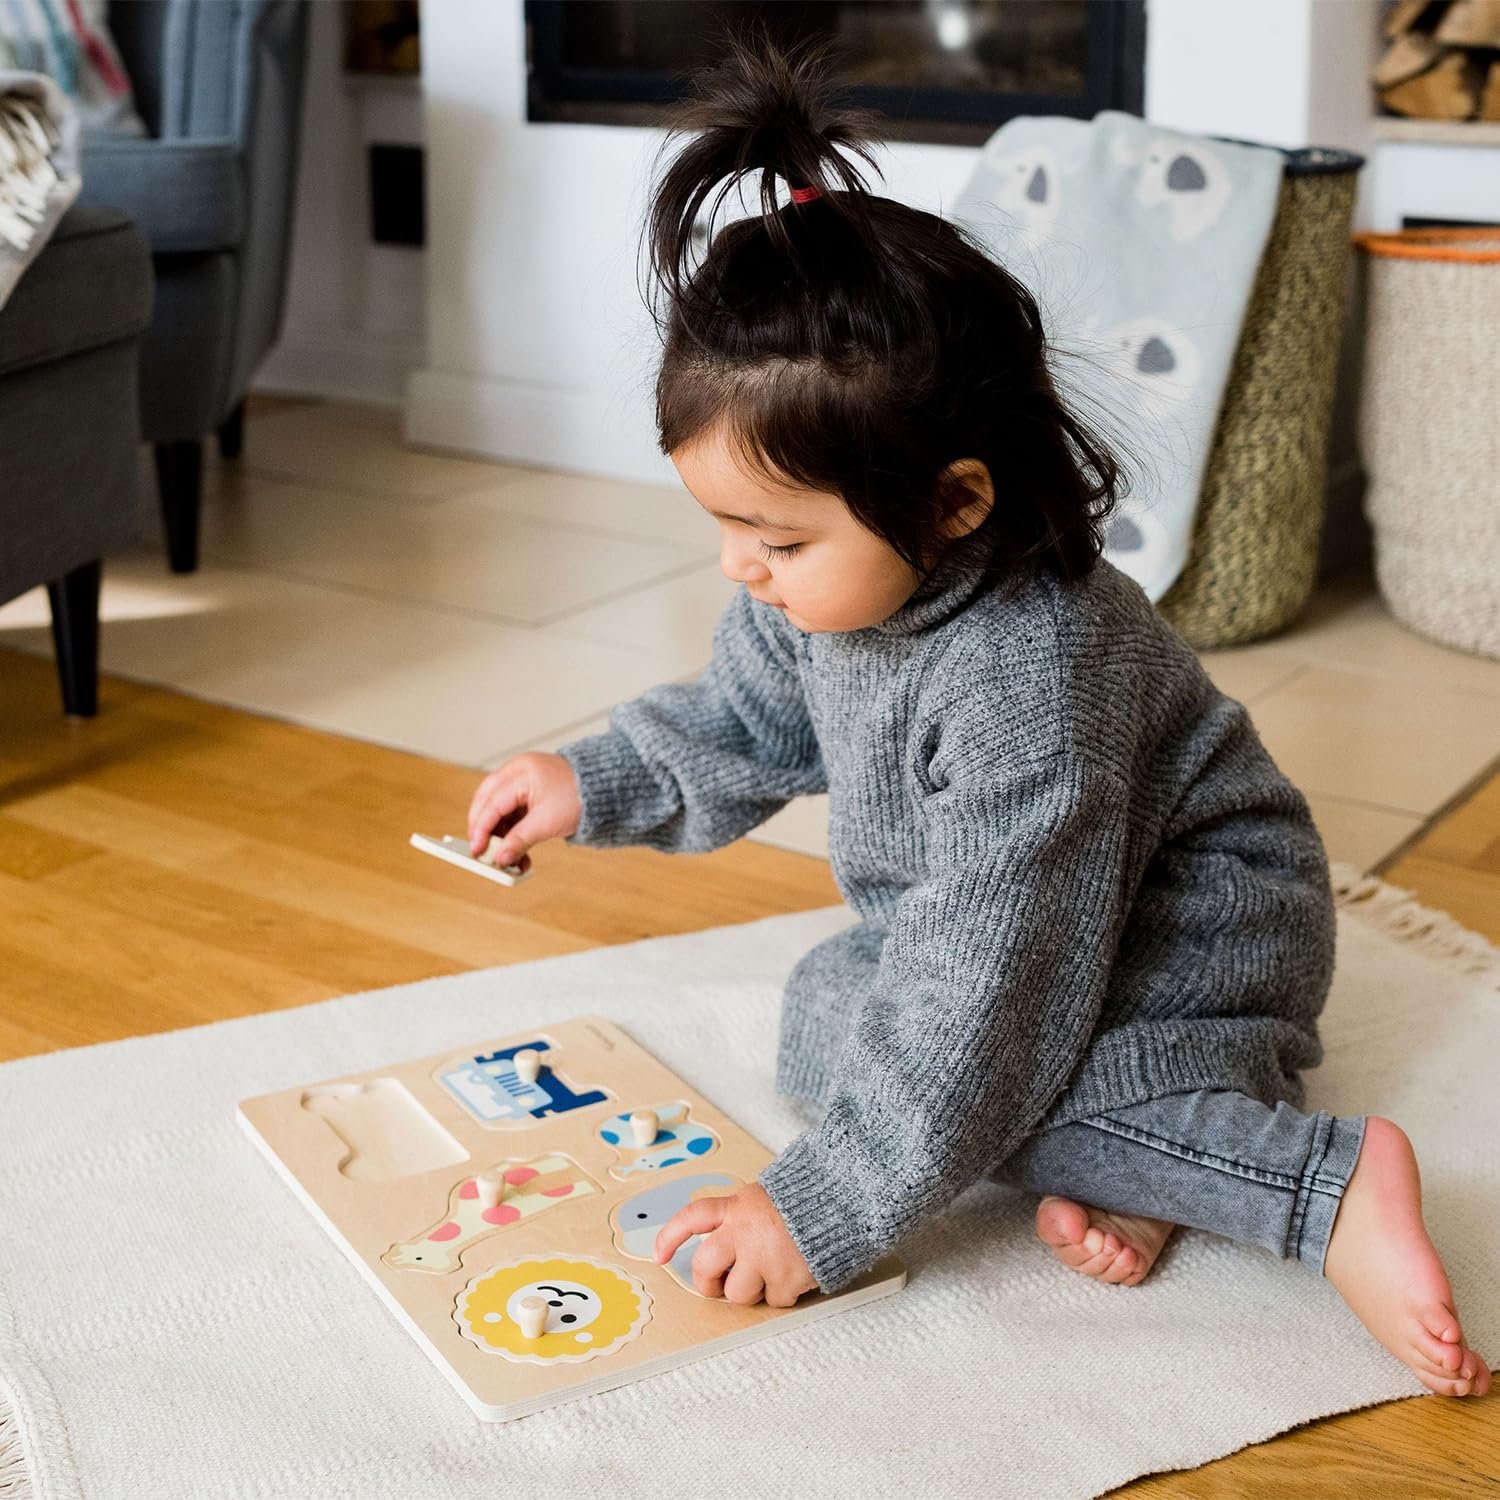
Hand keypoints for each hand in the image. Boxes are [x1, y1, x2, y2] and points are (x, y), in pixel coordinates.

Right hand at [466, 752, 581, 868]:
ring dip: (499, 832)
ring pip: (497, 806)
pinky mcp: (528, 789)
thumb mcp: (547, 823)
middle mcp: (517, 771)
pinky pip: (511, 809)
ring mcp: (522, 778)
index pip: (492, 803)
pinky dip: (511, 829)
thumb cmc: (580, 798)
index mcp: (522, 772)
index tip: (477, 851)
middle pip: (487, 800)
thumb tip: (500, 859)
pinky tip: (516, 848)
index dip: (481, 829)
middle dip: (483, 828)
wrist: (605, 789)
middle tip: (481, 852)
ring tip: (506, 856)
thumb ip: (519, 840)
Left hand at [653, 1181, 818, 1307]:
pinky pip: (772, 1301)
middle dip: (708, 1282)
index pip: (693, 1218)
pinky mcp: (786, 1280)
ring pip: (737, 1294)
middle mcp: (745, 1232)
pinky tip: (794, 1271)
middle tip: (719, 1283)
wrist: (844, 1202)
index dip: (670, 1236)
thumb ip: (739, 1218)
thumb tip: (720, 1250)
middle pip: (705, 1267)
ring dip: (750, 1289)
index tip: (659, 1255)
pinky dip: (782, 1293)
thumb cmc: (805, 1200)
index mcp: (738, 1207)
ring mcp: (765, 1258)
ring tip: (770, 1270)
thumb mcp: (764, 1198)